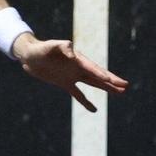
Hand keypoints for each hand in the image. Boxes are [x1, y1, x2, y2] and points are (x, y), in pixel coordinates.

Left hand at [13, 36, 128, 111]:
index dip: (100, 74)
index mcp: (77, 59)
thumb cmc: (40, 49)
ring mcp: (73, 76)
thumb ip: (61, 46)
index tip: (110, 81)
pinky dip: (85, 102)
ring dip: (106, 88)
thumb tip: (72, 53)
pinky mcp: (65, 83)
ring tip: (121, 92)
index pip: (91, 68)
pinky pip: (78, 94)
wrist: (30, 56)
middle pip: (98, 76)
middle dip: (111, 81)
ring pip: (93, 83)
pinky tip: (94, 110)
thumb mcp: (49, 45)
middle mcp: (78, 67)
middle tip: (126, 85)